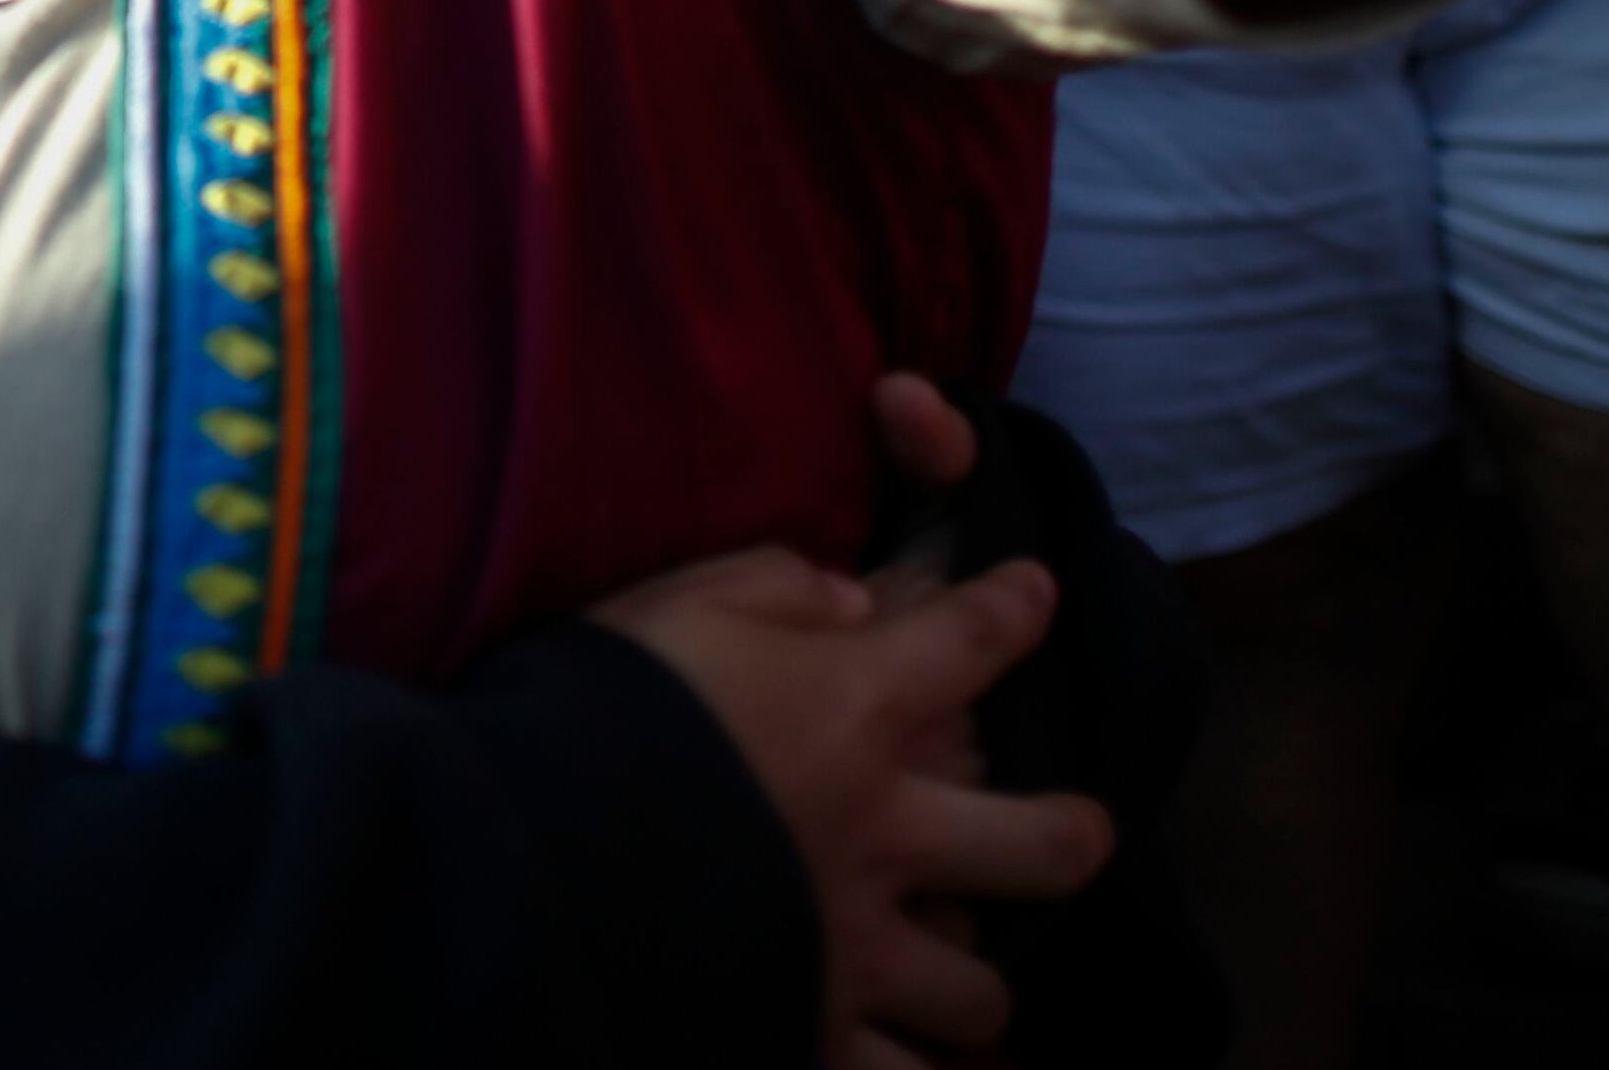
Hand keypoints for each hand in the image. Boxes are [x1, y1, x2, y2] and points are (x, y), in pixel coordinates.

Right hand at [594, 544, 1113, 1069]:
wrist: (536, 850)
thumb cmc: (603, 706)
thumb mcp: (679, 602)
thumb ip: (776, 585)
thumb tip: (857, 601)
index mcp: (856, 712)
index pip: (970, 642)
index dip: (1013, 609)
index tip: (1033, 594)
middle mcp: (887, 836)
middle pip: (1045, 846)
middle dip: (1073, 834)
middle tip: (1071, 829)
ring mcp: (858, 950)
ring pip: (980, 993)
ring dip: (969, 976)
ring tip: (943, 965)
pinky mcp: (816, 1033)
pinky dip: (900, 1068)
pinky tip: (893, 1055)